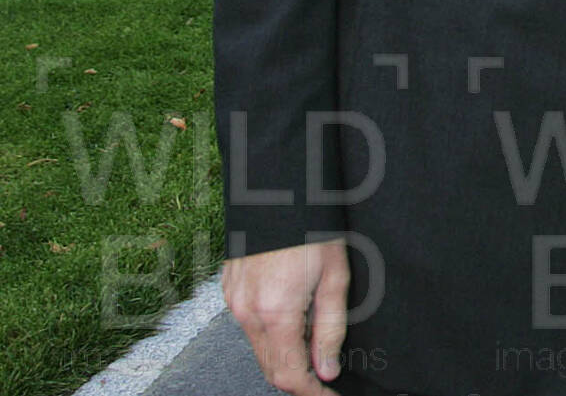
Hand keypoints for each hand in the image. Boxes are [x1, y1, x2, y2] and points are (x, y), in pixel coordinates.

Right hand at [224, 239, 349, 394]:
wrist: (280, 190)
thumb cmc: (313, 226)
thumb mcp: (335, 278)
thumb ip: (330, 329)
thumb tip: (327, 369)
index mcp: (275, 313)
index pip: (289, 375)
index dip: (312, 393)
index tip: (330, 394)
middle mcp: (247, 312)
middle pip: (270, 368)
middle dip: (299, 380)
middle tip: (326, 379)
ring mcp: (234, 301)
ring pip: (259, 349)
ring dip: (284, 357)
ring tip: (314, 347)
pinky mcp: (230, 290)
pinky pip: (249, 326)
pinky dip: (270, 335)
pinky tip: (293, 321)